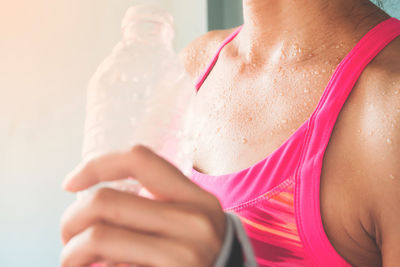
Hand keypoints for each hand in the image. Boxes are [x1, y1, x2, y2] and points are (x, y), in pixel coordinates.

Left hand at [60, 145, 225, 266]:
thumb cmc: (198, 251)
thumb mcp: (190, 219)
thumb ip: (158, 202)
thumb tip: (94, 196)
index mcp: (197, 198)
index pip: (139, 160)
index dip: (96, 165)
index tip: (71, 184)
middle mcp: (194, 222)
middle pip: (106, 201)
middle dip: (71, 219)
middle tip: (69, 235)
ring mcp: (183, 255)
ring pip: (99, 236)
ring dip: (72, 250)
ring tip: (74, 258)